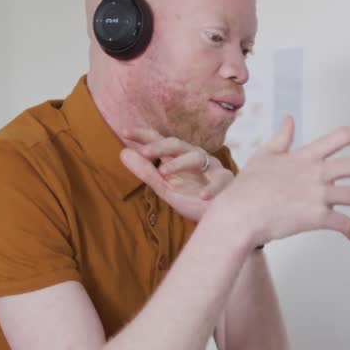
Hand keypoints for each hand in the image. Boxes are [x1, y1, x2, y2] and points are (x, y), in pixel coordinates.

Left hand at [120, 129, 235, 220]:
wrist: (219, 218)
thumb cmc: (192, 199)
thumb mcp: (165, 188)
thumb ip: (146, 172)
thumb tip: (122, 152)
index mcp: (178, 158)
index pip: (160, 141)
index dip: (144, 135)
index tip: (124, 131)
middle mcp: (195, 157)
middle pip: (178, 144)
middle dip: (160, 146)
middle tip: (144, 152)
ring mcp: (212, 168)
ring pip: (197, 156)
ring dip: (180, 163)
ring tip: (163, 172)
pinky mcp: (227, 182)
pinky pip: (220, 181)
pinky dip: (212, 188)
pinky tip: (202, 196)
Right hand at [210, 116, 349, 245]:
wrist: (239, 214)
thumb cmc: (247, 187)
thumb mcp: (264, 156)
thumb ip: (281, 138)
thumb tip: (290, 118)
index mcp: (305, 156)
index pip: (340, 137)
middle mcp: (316, 173)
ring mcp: (318, 195)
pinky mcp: (317, 218)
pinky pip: (344, 223)